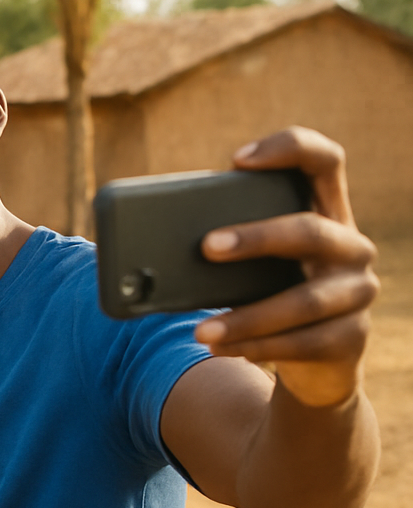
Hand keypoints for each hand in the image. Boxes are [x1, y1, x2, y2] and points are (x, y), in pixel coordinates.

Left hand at [194, 127, 377, 406]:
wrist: (313, 358)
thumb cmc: (268, 291)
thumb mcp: (251, 262)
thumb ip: (224, 242)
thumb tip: (150, 251)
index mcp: (326, 212)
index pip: (324, 161)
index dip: (289, 149)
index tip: (237, 161)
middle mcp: (351, 247)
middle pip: (311, 230)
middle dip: (256, 238)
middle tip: (206, 246)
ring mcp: (357, 293)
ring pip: (303, 302)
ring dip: (246, 317)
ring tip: (200, 329)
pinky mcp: (353, 338)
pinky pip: (303, 344)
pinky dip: (257, 347)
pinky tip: (222, 347)